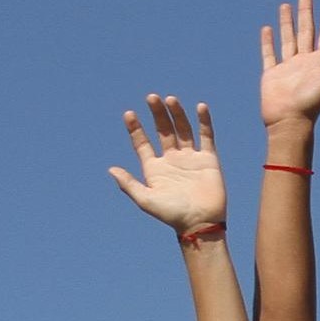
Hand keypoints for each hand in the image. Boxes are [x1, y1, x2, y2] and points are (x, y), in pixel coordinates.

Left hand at [111, 96, 226, 232]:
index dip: (135, 128)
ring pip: (182, 129)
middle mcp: (171, 160)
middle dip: (157, 114)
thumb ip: (129, 184)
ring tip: (170, 99)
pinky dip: (204, 122)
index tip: (129, 114)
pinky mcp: (208, 159)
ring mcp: (190, 158)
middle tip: (151, 97)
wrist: (200, 223)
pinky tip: (200, 107)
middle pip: (162, 130)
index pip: (142, 143)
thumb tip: (111, 169)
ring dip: (176, 114)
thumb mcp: (146, 200)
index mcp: (154, 168)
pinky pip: (206, 136)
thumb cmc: (171, 215)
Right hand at [258, 0, 319, 128]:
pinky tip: (267, 29)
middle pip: (307, 30)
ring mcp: (288, 67)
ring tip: (286, 5)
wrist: (290, 122)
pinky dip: (267, 41)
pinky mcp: (272, 74)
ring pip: (288, 38)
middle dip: (307, 12)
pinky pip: (269, 53)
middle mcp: (305, 62)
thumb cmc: (314, 104)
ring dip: (287, 21)